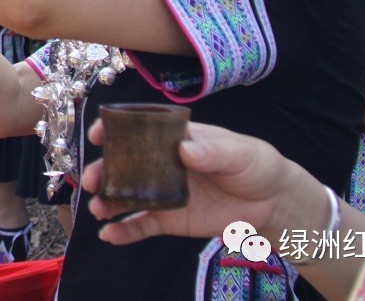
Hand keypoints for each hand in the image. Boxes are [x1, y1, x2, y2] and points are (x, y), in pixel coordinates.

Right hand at [82, 118, 307, 244]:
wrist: (274, 203)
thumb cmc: (255, 165)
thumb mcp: (240, 153)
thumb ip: (213, 151)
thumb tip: (184, 150)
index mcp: (173, 138)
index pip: (138, 130)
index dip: (114, 130)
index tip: (97, 134)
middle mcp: (161, 164)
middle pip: (124, 165)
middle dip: (103, 171)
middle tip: (90, 180)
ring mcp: (163, 192)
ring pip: (127, 196)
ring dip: (107, 201)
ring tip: (98, 209)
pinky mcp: (170, 220)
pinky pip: (142, 226)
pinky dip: (124, 231)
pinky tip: (109, 235)